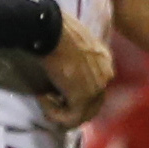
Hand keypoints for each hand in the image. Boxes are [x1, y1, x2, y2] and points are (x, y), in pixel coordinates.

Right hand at [39, 12, 114, 128]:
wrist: (53, 31)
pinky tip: (42, 98)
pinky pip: (71, 118)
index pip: (97, 85)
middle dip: (71, 107)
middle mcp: (106, 75)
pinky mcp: (83, 97)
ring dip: (61, 112)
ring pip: (83, 114)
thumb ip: (73, 55)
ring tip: (43, 101)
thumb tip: (60, 62)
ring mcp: (97, 88)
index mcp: (104, 60)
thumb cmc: (56, 29)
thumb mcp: (71, 41)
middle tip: (49, 101)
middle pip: (94, 103)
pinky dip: (55, 114)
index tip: (55, 88)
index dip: (76, 91)